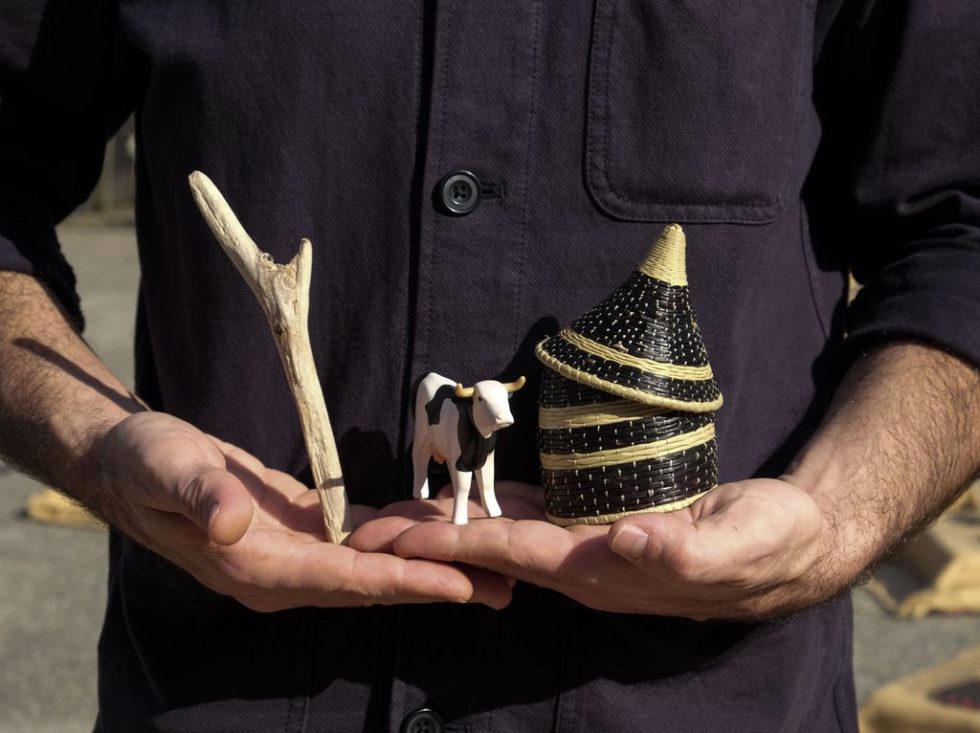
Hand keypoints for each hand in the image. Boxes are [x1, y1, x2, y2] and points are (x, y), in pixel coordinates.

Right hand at [91, 412, 511, 611]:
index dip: (402, 582)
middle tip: (507, 585)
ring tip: (494, 559)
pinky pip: (364, 537)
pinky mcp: (305, 528)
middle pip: (375, 584)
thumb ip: (201, 496)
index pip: (344, 581)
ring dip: (433, 562)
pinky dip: (403, 533)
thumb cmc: (145, 462)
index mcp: (257, 567)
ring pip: (378, 564)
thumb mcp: (166, 468)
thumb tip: (235, 524)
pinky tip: (442, 524)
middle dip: (439, 584)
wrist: (131, 460)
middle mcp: (285, 572)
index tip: (459, 585)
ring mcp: (297, 554)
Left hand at [351, 479, 825, 619]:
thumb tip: (625, 542)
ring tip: (392, 513)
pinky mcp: (597, 518)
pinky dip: (489, 504)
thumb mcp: (737, 548)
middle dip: (424, 541)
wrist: (791, 540)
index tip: (397, 541)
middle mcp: (581, 561)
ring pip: (500, 530)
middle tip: (361, 531)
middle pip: (487, 549)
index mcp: (602, 571)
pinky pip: (531, 511)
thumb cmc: (768, 545)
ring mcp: (586, 542)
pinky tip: (461, 494)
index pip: (513, 555)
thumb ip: (682, 551)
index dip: (452, 546)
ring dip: (445, 523)